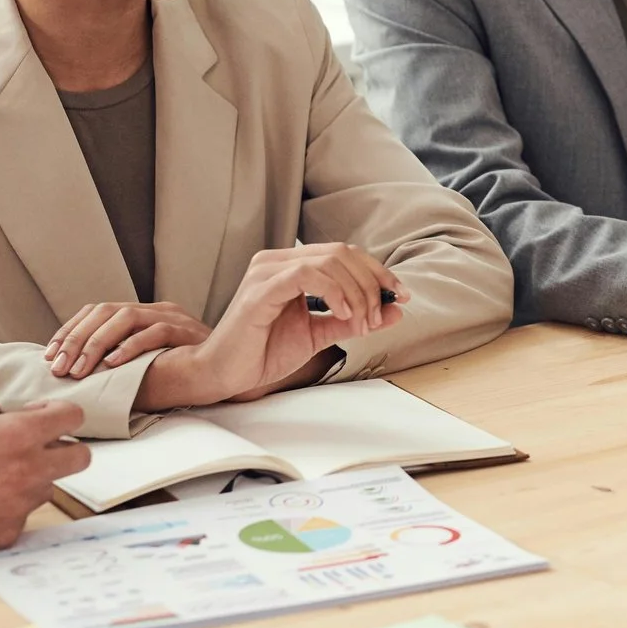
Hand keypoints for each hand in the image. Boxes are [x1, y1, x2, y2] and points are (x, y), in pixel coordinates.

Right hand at [0, 396, 90, 555]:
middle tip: (33, 447)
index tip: (39, 415)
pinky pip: (20, 515)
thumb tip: (2, 414)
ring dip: (31, 478)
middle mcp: (30, 471)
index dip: (59, 412)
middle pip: (80, 458)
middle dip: (63, 448)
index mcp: (18, 434)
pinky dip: (6, 507)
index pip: (73, 416)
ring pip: (47, 487)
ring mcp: (20, 506)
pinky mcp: (6, 533)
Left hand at [43, 301, 210, 379]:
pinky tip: (114, 365)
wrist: (230, 373)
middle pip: (105, 311)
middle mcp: (154, 310)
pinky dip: (131, 348)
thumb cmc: (183, 375)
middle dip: (76, 339)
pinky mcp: (186, 331)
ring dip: (97, 344)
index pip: (96, 311)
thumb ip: (118, 361)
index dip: (69, 330)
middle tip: (59, 367)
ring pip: (125, 317)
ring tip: (81, 369)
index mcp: (141, 314)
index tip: (49, 355)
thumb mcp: (143, 364)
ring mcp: (172, 317)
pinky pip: (155, 333)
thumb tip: (76, 373)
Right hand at [162, 243, 405, 405]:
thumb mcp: (320, 334)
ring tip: (360, 322)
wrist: (225, 374)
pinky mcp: (260, 289)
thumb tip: (395, 311)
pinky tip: (343, 314)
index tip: (401, 295)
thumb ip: (354, 320)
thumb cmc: (263, 352)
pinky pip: (305, 274)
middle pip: (342, 253)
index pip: (345, 254)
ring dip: (356, 292)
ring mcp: (267, 271)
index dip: (377, 271)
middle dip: (371, 283)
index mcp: (290, 266)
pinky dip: (334, 292)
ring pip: (329, 261)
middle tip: (378, 316)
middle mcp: (277, 261)